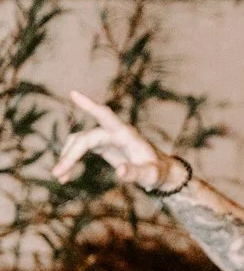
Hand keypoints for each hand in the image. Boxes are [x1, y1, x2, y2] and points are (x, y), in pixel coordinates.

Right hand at [52, 91, 171, 189]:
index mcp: (127, 134)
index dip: (90, 105)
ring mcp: (106, 137)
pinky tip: (65, 175)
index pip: (106, 116)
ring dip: (67, 157)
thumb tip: (120, 171)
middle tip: (57, 173)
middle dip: (70, 154)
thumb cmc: (156, 171)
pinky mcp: (101, 144)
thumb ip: (136, 173)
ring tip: (60, 176)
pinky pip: (80, 148)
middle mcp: (114, 132)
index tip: (73, 94)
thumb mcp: (150, 175)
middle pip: (86, 138)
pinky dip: (71, 159)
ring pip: (79, 142)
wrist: (158, 171)